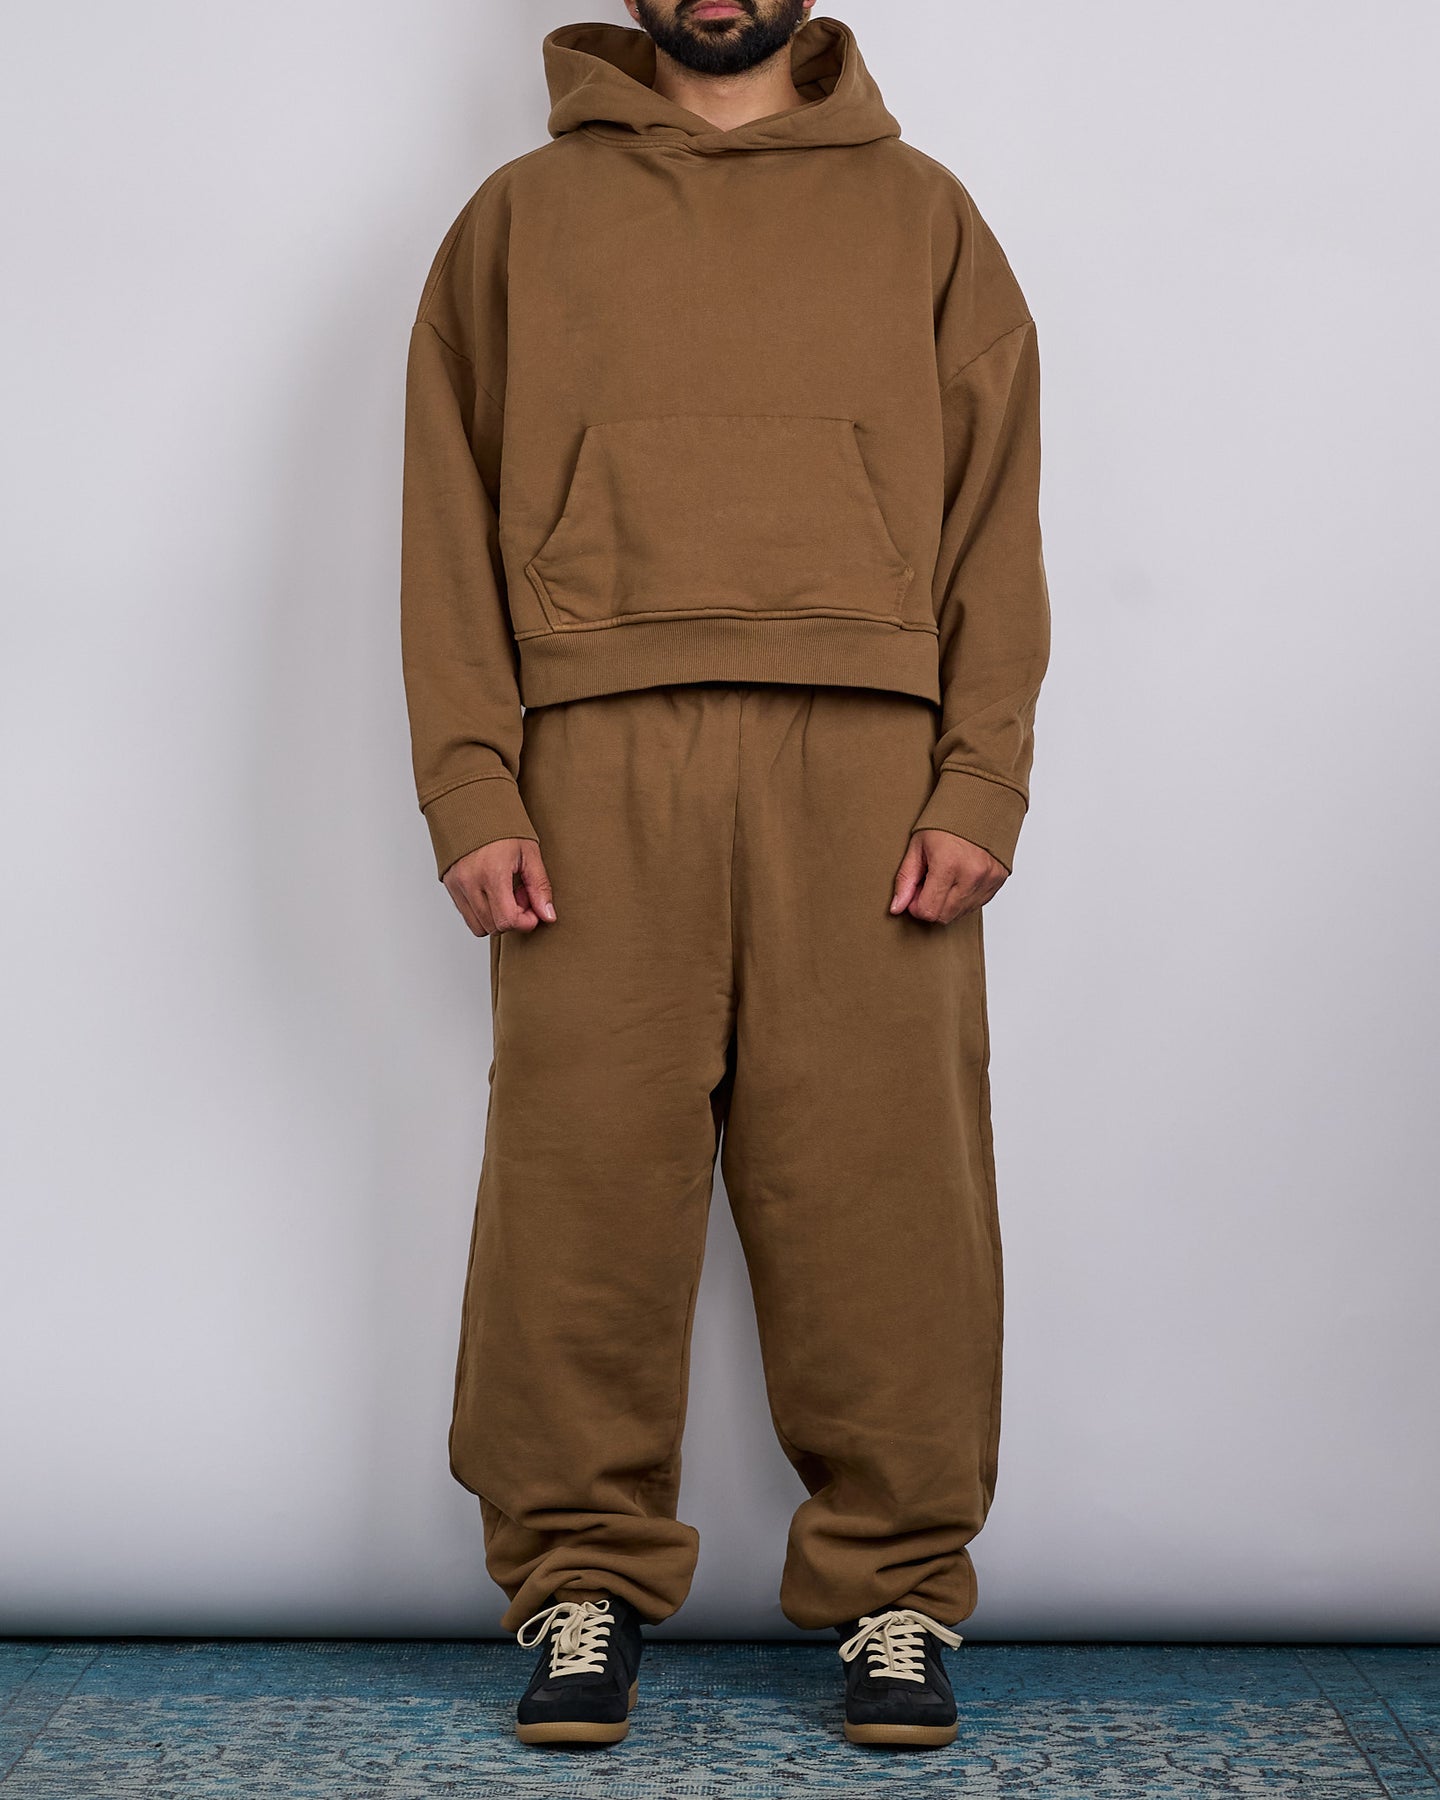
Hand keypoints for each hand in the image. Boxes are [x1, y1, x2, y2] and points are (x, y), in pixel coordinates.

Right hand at [443, 838, 556, 936]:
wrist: (474, 807)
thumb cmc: (502, 827)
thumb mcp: (529, 853)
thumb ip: (540, 887)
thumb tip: (548, 915)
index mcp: (492, 872)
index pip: (507, 920)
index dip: (525, 922)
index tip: (534, 910)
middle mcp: (470, 882)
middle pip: (494, 926)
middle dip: (513, 919)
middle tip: (521, 896)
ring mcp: (457, 885)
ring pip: (478, 926)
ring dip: (497, 919)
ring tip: (507, 895)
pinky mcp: (450, 886)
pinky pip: (467, 915)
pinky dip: (483, 912)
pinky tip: (493, 892)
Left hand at [890, 829, 1006, 924]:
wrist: (979, 803)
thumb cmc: (946, 821)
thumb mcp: (917, 846)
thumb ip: (905, 880)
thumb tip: (896, 908)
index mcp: (948, 864)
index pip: (927, 911)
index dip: (916, 906)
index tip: (915, 891)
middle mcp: (972, 875)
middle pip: (944, 916)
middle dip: (931, 906)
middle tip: (928, 884)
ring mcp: (988, 879)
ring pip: (960, 913)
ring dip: (948, 903)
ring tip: (945, 878)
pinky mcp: (998, 880)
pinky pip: (976, 905)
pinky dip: (964, 898)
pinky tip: (960, 878)